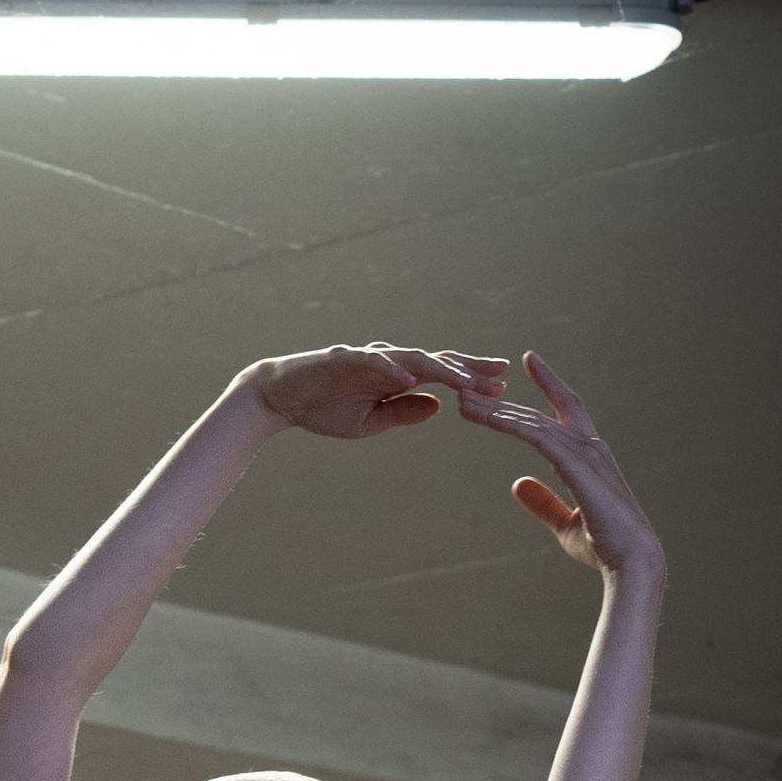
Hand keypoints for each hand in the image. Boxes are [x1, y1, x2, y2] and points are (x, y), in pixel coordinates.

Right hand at [243, 343, 494, 440]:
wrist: (279, 398)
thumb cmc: (324, 409)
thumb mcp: (370, 422)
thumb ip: (403, 411)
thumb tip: (439, 407)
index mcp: (396, 376)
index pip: (440, 374)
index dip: (470, 379)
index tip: (500, 388)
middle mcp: (387, 361)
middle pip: (436, 360)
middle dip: (469, 368)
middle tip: (502, 375)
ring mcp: (366, 358)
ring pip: (412, 358)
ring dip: (442, 369)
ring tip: (468, 382)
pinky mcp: (342, 359)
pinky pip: (372, 362)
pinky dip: (392, 369)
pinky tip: (413, 379)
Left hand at [467, 352, 659, 579]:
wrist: (631, 561)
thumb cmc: (604, 546)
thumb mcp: (565, 523)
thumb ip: (543, 502)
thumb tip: (517, 483)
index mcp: (590, 456)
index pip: (566, 409)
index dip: (549, 383)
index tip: (530, 359)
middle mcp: (590, 446)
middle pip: (540, 413)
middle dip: (503, 399)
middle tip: (468, 385)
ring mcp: (586, 452)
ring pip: (534, 421)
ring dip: (496, 410)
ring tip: (464, 401)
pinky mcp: (577, 464)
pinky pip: (537, 436)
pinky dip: (511, 424)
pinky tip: (487, 418)